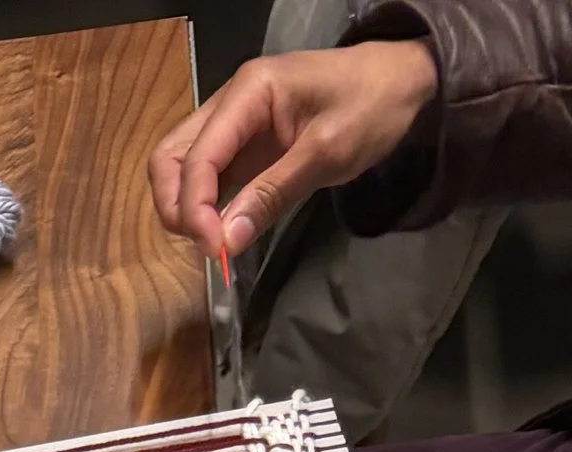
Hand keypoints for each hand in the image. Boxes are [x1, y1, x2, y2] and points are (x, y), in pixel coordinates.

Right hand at [150, 41, 437, 260]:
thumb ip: (273, 194)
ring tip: (215, 241)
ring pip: (180, 168)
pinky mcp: (243, 145)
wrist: (401, 82)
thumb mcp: (327, 151)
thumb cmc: (372, 106)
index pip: (197, 156)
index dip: (195, 208)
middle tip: (208, 246)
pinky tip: (223, 230)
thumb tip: (228, 241)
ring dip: (185, 209)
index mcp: (249, 92)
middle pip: (170, 158)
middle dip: (177, 207)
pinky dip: (205, 207)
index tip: (215, 250)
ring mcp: (233, 124)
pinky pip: (207, 176)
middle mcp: (229, 103)